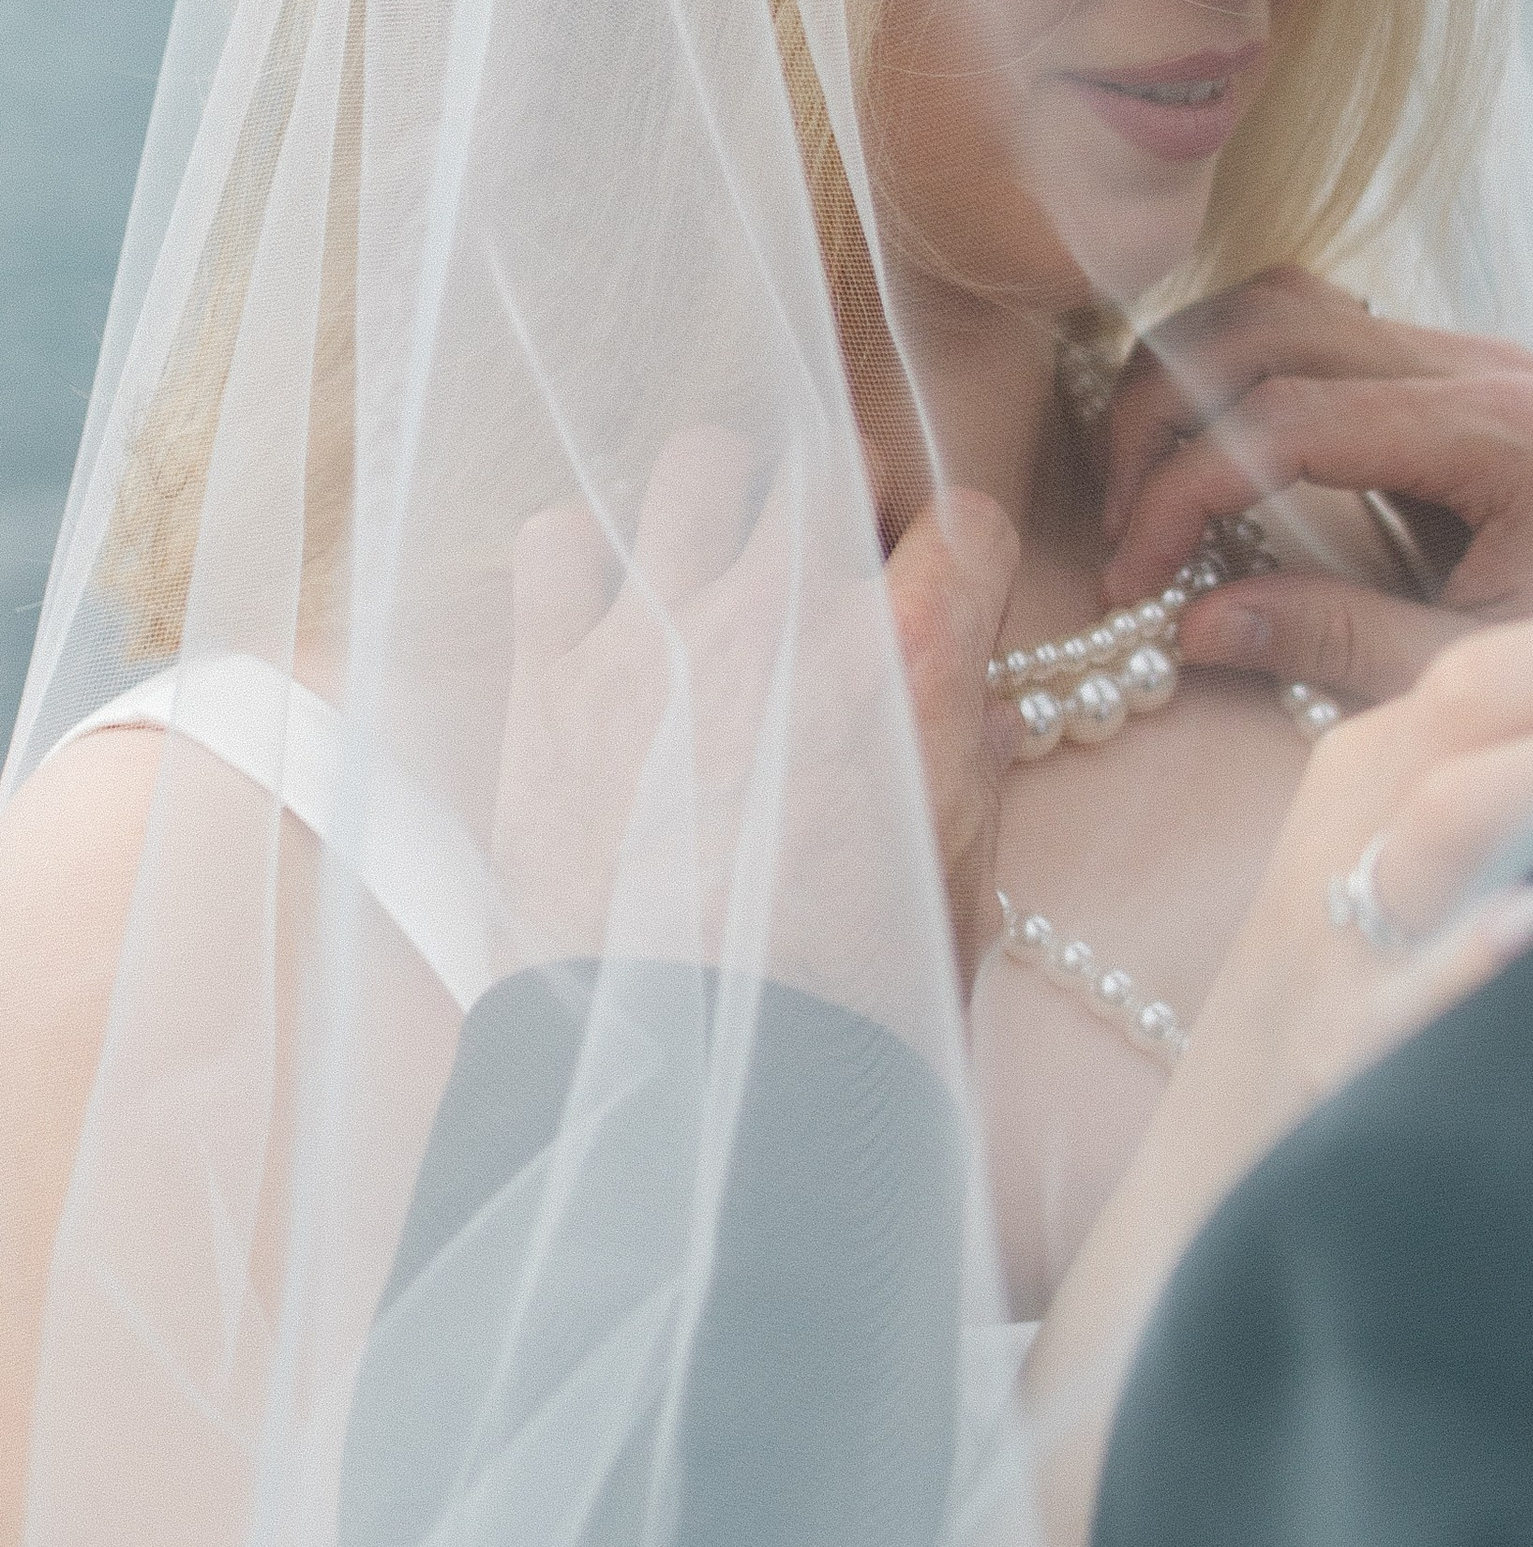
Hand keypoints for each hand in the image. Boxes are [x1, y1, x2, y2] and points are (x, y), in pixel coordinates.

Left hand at [492, 426, 1019, 1005]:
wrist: (701, 1087)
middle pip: (828, 459)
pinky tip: (608, 617)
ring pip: (696, 462)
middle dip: (844, 501)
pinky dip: (584, 561)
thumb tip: (953, 701)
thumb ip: (960, 753)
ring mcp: (659, 634)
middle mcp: (785, 616)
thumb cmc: (851, 995)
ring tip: (716, 564)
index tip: (937, 590)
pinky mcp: (555, 679)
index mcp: (909, 659)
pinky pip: (557, 542)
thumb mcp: (960, 870)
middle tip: (831, 567)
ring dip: (721, 501)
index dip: (958, 556)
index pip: (964, 519)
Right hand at [1098, 266, 1532, 703]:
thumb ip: (1339, 642)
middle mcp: (1485, 364)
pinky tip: (1199, 451)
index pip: (1293, 419)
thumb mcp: (1479, 677)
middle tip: (1118, 527)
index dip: (1186, 488)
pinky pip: (1314, 326)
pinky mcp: (1448, 367)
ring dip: (1187, 378)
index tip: (1136, 571)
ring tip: (1140, 487)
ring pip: (1281, 303)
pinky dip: (1233, 369)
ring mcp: (1467, 353)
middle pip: (1269, 328)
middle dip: (1163, 418)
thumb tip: (1192, 624)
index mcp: (1507, 433)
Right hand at [1165, 590, 1532, 1192]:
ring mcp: (1331, 941)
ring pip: (1449, 814)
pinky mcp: (1330, 1059)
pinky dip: (1467, 954)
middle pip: (1480, 701)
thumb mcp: (1409, 880)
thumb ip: (1527, 800)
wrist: (1211, 1187)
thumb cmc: (1357, 1013)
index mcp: (1373, 768)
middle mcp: (1347, 829)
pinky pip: (1398, 996)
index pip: (1508, 659)